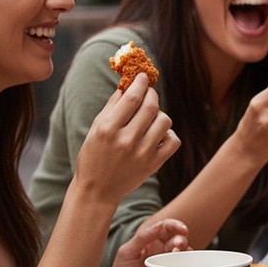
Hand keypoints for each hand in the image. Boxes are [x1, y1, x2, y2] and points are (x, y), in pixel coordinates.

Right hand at [73, 74, 179, 202]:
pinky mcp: (154, 164)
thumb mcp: (96, 129)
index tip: (143, 76)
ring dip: (160, 114)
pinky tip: (157, 134)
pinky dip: (168, 133)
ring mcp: (143, 153)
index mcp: (108, 129)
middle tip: (149, 93)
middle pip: (151, 106)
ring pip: (165, 121)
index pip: (132, 97)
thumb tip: (126, 85)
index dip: (141, 83)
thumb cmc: (93, 156)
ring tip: (150, 118)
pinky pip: (173, 140)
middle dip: (152, 95)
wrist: (98, 190)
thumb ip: (112, 106)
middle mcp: (126, 140)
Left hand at [103, 219, 189, 266]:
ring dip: (187, 251)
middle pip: (177, 238)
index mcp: (149, 241)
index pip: (165, 227)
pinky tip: (188, 266)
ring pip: (184, 252)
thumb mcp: (127, 253)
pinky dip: (190, 265)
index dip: (176, 225)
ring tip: (183, 256)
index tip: (183, 229)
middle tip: (180, 245)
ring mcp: (167, 264)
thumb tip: (159, 226)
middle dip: (182, 238)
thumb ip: (142, 238)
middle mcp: (160, 250)